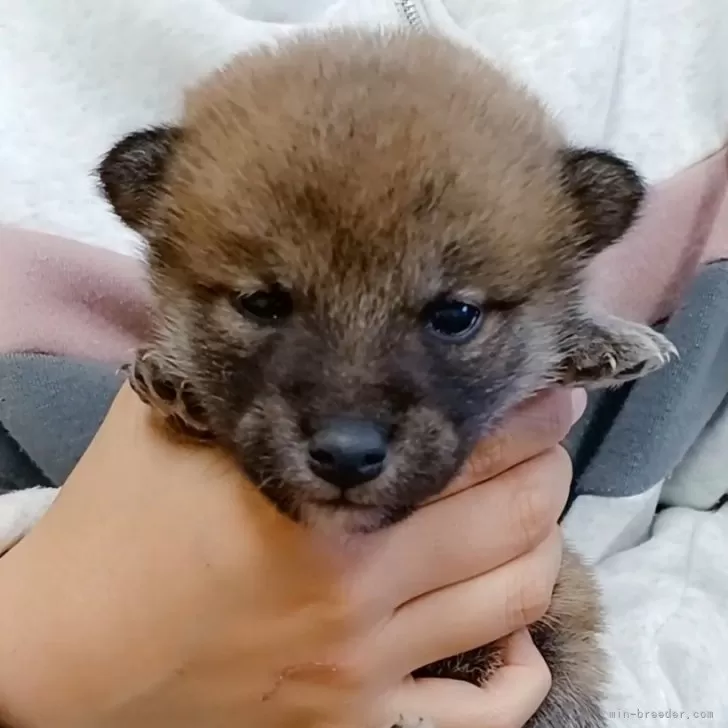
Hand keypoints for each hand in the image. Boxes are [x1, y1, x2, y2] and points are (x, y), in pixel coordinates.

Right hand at [0, 384, 581, 727]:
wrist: (66, 657)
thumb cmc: (115, 529)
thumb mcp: (169, 422)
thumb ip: (243, 370)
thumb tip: (301, 317)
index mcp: (317, 510)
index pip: (466, 445)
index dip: (525, 414)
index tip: (548, 393)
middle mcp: (356, 595)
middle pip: (515, 519)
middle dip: (547, 468)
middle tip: (543, 441)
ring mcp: (363, 672)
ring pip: (515, 601)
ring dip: (541, 546)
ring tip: (528, 513)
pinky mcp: (356, 727)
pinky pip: (482, 717)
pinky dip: (517, 670)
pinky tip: (509, 632)